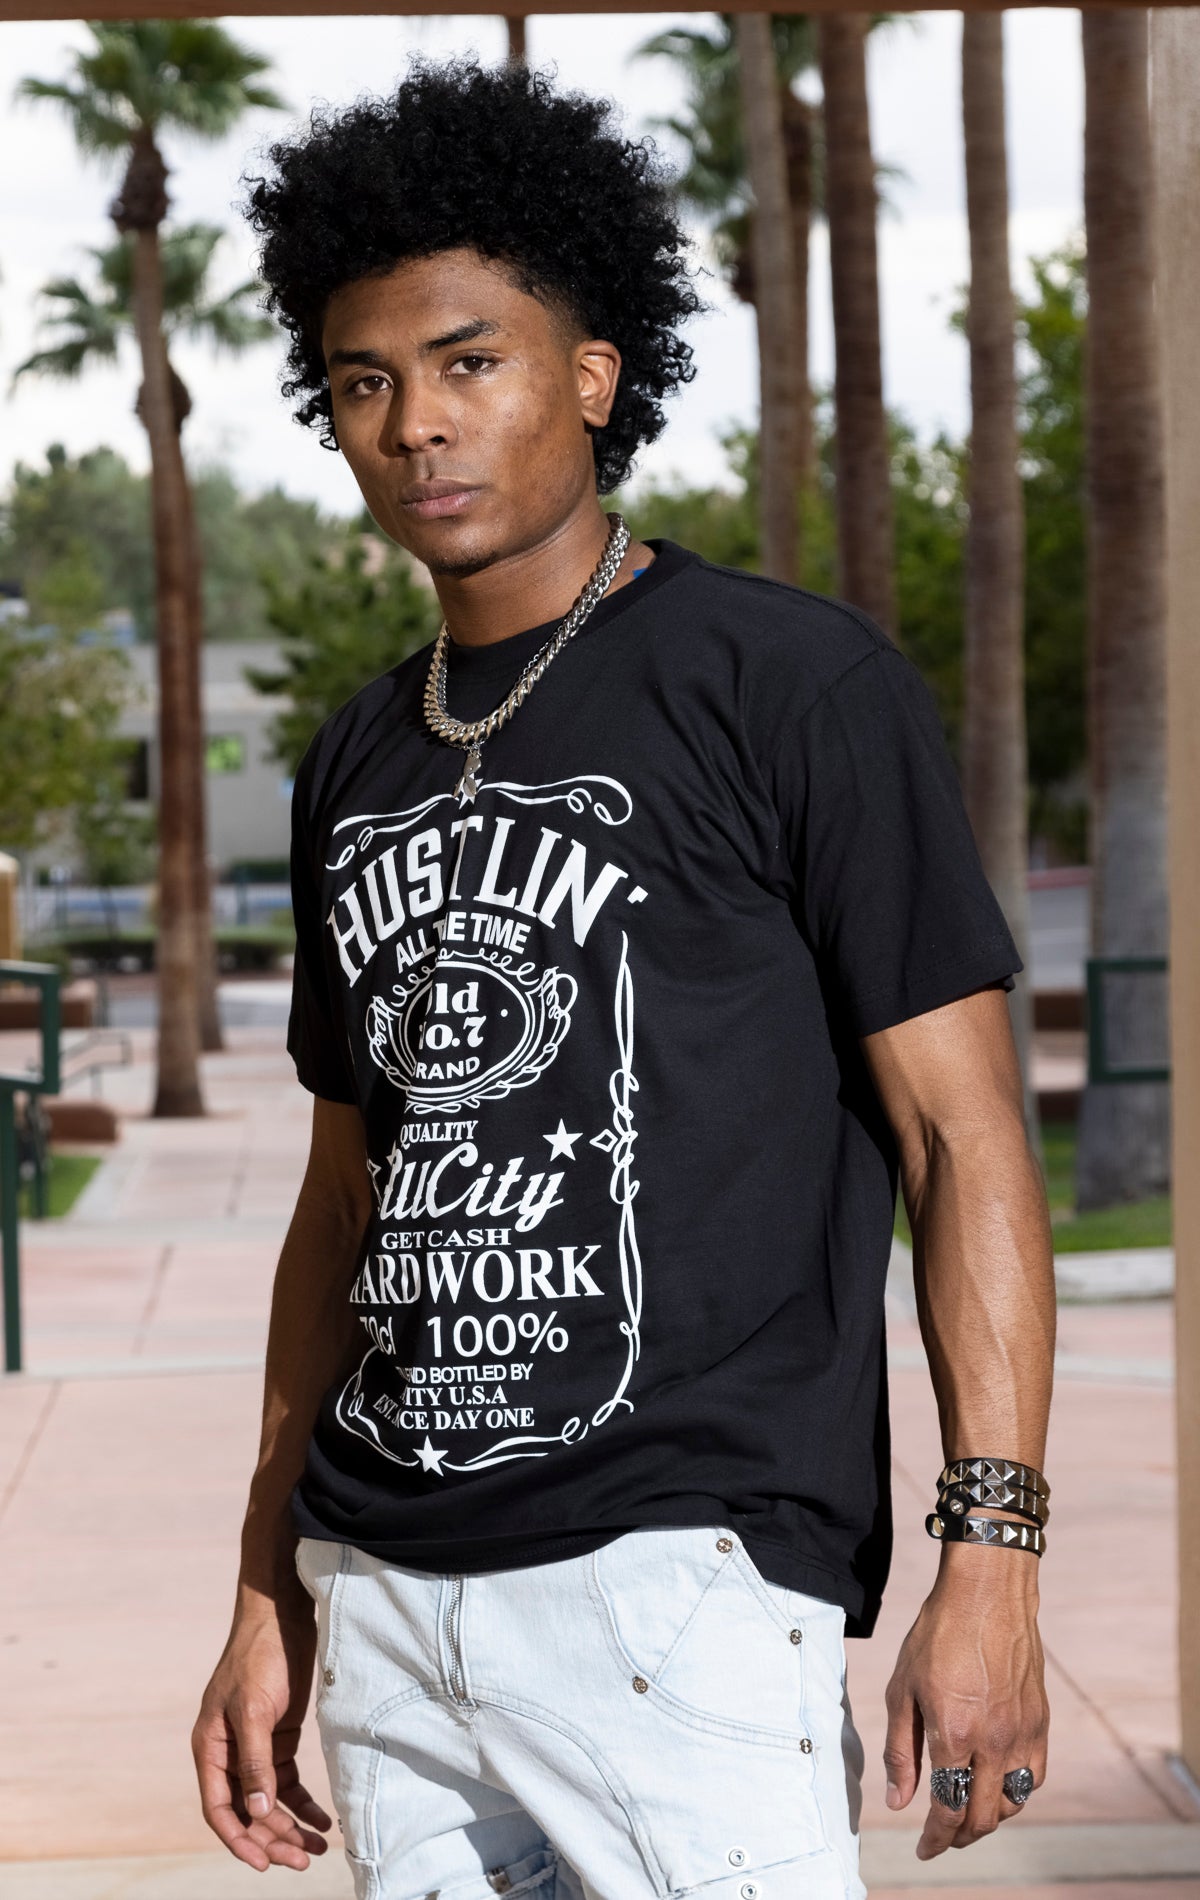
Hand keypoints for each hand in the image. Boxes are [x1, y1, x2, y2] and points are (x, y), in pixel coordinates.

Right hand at [192, 1595, 333, 1871]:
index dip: (240, 1839)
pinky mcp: (280, 1736)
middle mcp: (230, 1752)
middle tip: (303, 1860)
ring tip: (318, 1847)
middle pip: (248, 1809)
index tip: (264, 1864)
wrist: (283, 1614)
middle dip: (273, 1838)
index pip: (219, 1808)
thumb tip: (258, 1811)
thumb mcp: (254, 1708)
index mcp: (210, 1748)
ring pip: (270, 1800)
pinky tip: (323, 1818)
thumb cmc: (259, 1656)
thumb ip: (254, 1760)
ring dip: (291, 1825)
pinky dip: (303, 1802)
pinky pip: (287, 1781)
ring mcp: (255, 1745)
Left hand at [882, 1545, 1048, 1857]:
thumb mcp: (903, 1687)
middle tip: (942, 1838)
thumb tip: (899, 1800)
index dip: (934, 1838)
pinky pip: (1034, 1776)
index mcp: (953, 1732)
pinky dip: (1016, 1793)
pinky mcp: (1040, 1721)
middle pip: (982, 1816)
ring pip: (1011, 1802)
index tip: (923, 1848)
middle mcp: (993, 1740)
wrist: (988, 1592)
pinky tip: (997, 1785)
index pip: (947, 1808)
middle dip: (959, 1837)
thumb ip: (900, 1748)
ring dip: (989, 1818)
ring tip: (967, 1814)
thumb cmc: (939, 1633)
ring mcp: (1022, 1732)